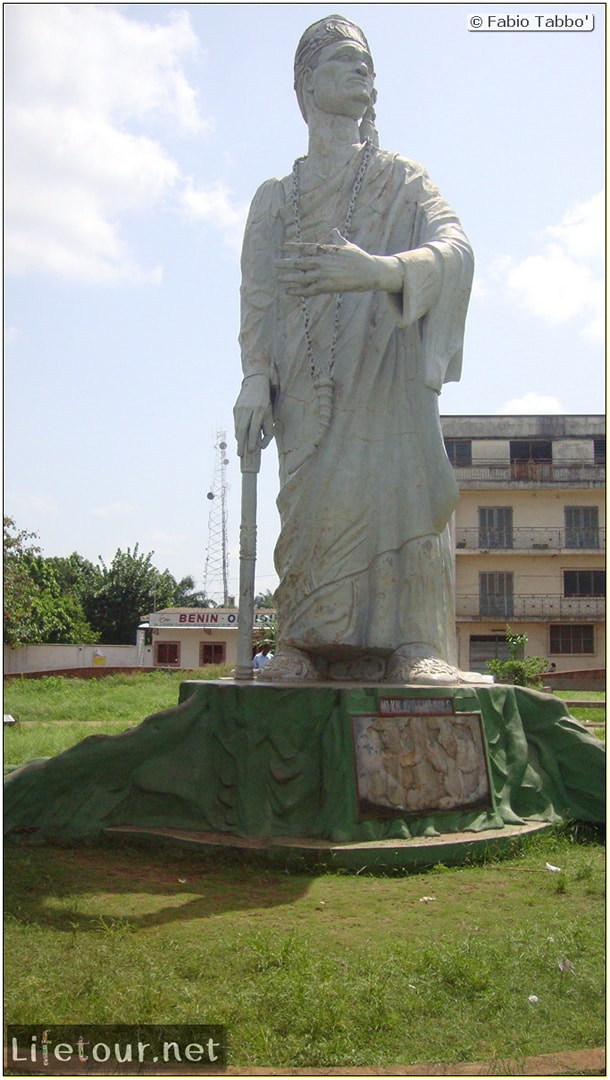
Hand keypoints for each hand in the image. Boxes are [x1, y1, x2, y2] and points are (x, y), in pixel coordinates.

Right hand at [233, 374, 273, 455]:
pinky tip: (240, 437)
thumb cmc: (266, 403)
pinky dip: (238, 431)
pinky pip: (236, 423)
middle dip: (241, 443)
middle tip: (240, 454)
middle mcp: (249, 409)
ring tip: (240, 448)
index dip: (252, 440)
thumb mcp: (271, 415)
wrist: (256, 383)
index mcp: (260, 410)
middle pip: (243, 429)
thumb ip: (268, 432)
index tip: (251, 450)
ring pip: (238, 427)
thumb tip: (261, 446)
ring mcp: (240, 408)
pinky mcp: (235, 408)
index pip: (254, 428)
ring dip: (239, 438)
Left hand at [275, 229, 401, 296]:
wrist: (369, 272)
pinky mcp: (326, 287)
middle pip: (299, 262)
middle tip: (274, 263)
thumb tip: (334, 230)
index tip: (281, 247)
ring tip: (278, 278)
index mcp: (325, 250)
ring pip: (301, 277)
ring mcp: (323, 275)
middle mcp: (322, 262)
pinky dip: (297, 291)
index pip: (305, 247)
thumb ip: (337, 239)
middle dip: (285, 262)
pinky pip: (308, 290)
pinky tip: (288, 291)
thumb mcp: (347, 245)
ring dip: (288, 278)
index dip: (292, 247)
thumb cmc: (359, 257)